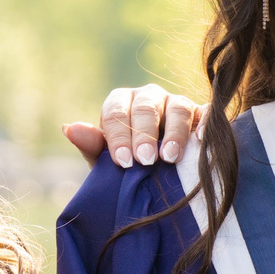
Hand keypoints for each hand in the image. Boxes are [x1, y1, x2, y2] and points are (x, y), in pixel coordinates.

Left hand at [63, 85, 207, 168]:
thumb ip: (91, 145)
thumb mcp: (106, 161)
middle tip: (145, 161)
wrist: (158, 175)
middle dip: (144, 135)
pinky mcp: (200, 114)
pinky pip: (205, 112)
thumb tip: (69, 129)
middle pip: (146, 108)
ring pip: (177, 108)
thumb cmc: (127, 166)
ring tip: (169, 158)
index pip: (116, 112)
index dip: (119, 136)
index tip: (122, 161)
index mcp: (121, 103)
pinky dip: (204, 124)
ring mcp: (176, 103)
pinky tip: (200, 140)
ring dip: (174, 132)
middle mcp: (148, 97)